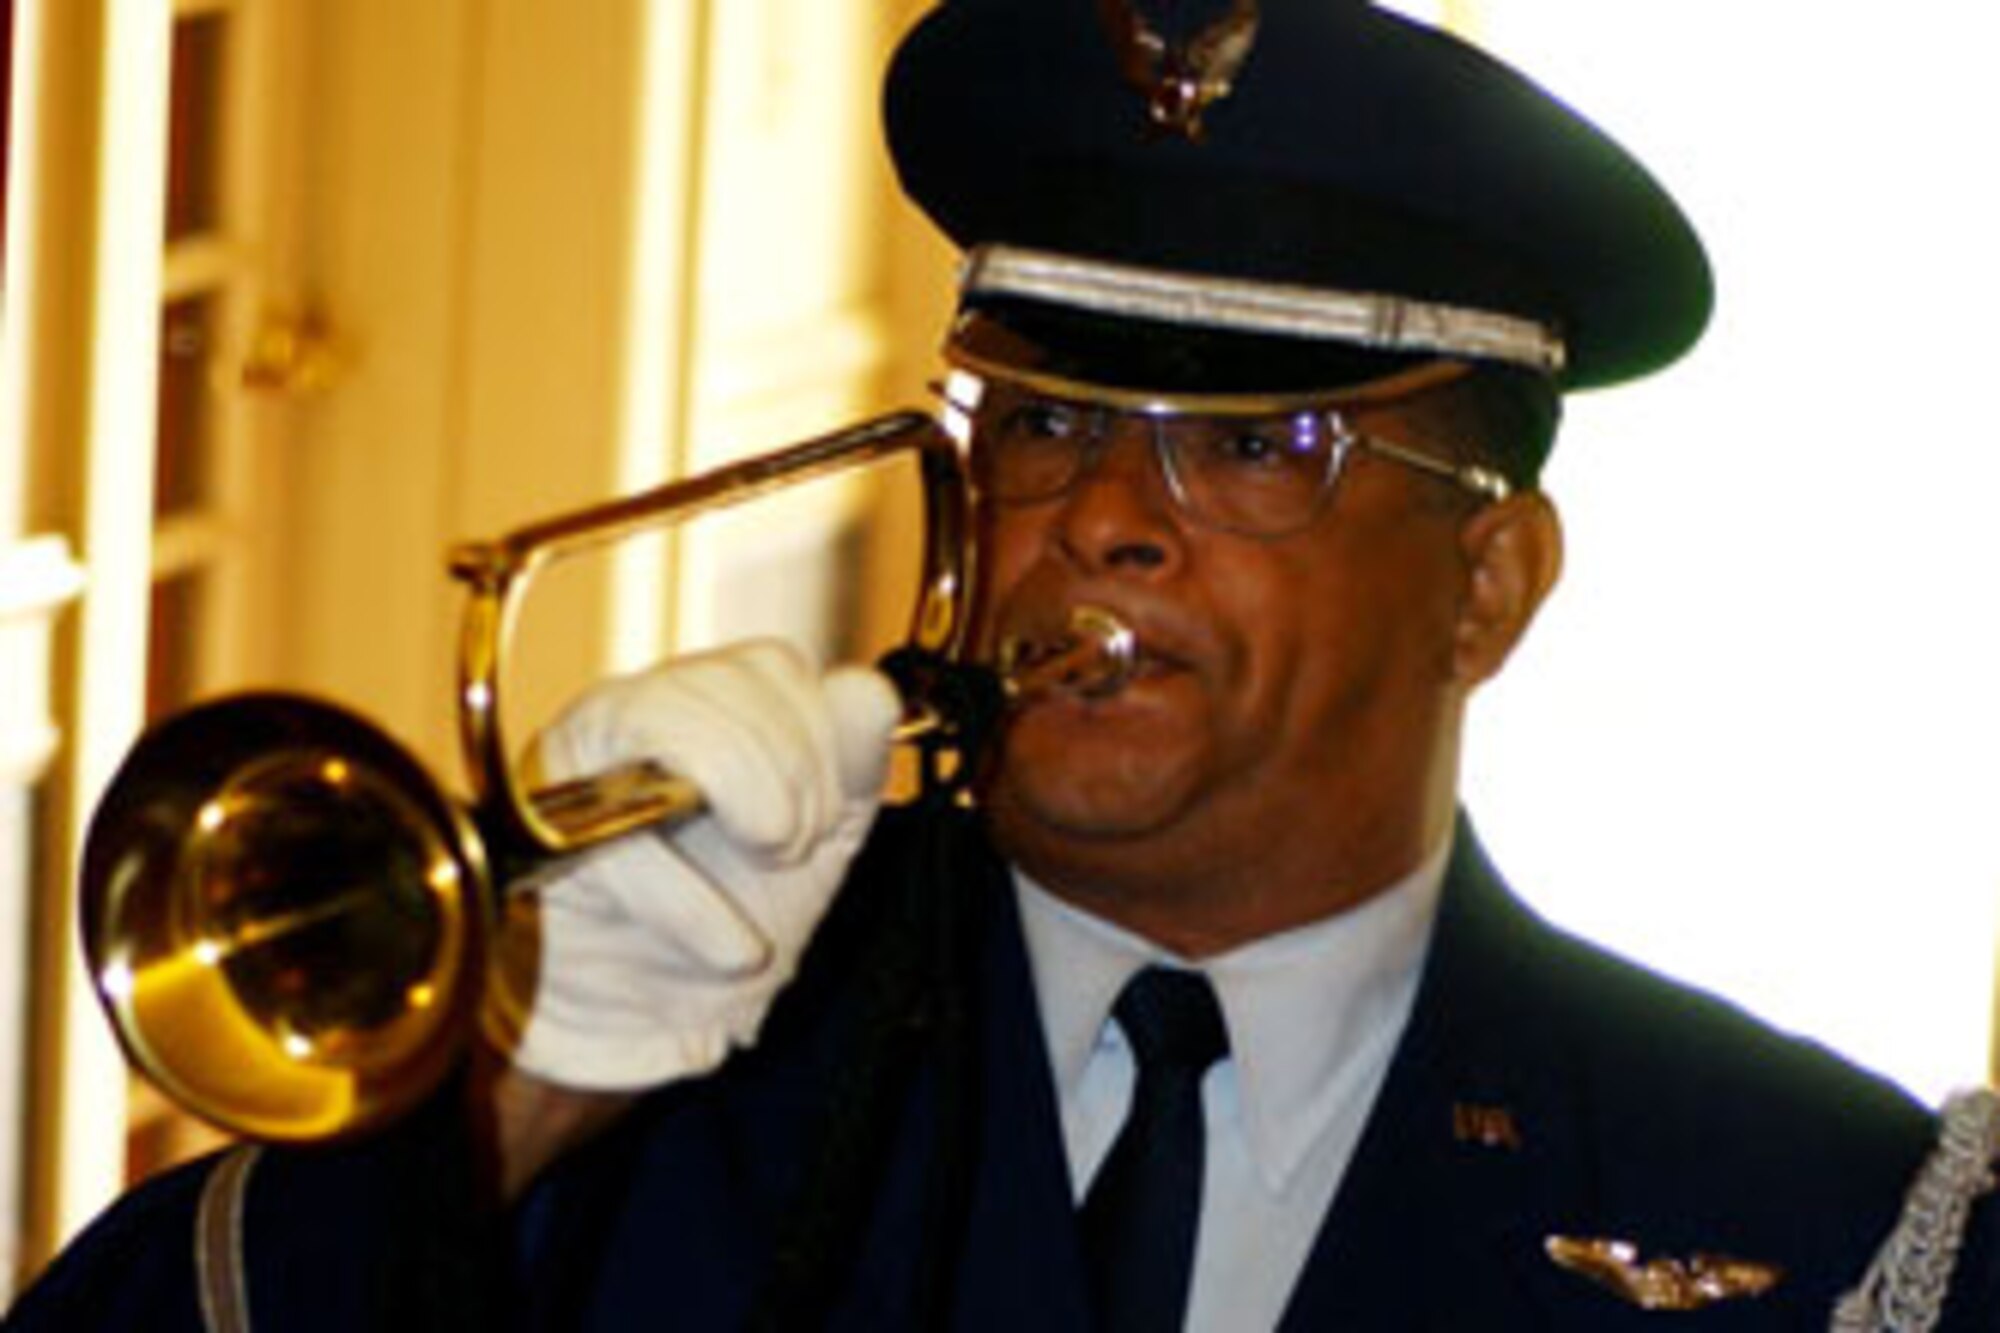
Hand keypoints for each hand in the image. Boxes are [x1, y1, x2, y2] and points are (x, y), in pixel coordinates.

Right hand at [482, 640, 901, 1090]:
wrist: (630, 1024)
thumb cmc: (708, 930)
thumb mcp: (809, 848)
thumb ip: (849, 767)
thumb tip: (867, 693)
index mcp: (706, 708)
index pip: (773, 665)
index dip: (819, 738)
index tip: (822, 821)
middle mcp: (637, 711)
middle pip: (735, 682)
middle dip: (792, 778)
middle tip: (786, 854)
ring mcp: (580, 754)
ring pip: (679, 720)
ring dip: (749, 811)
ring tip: (753, 888)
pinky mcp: (534, 823)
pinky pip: (623, 830)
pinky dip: (689, 901)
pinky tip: (723, 946)